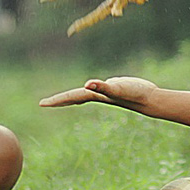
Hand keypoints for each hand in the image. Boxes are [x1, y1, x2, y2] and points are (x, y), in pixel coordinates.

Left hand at [38, 76, 157, 109]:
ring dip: (70, 96)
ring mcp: (103, 92)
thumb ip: (103, 87)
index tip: (42, 104)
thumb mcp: (117, 88)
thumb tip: (88, 85)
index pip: (71, 96)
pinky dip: (87, 88)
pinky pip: (93, 89)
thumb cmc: (134, 94)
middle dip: (59, 101)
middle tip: (43, 104)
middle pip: (73, 97)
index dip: (57, 100)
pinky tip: (88, 87)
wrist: (148, 98)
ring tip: (59, 99)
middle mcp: (96, 95)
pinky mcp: (110, 88)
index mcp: (94, 95)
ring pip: (82, 94)